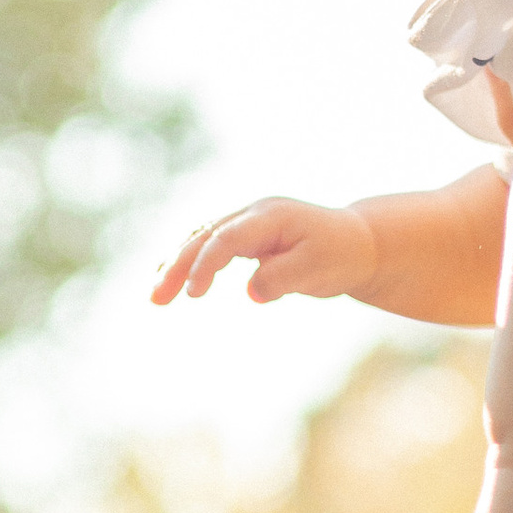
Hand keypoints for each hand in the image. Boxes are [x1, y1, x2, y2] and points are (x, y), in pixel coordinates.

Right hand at [151, 198, 380, 306]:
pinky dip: (188, 262)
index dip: (206, 264)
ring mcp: (247, 223)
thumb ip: (284, 278)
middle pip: (204, 235)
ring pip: (200, 239)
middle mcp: (253, 214)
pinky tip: (168, 280)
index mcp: (271, 216)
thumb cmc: (340, 256)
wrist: (357, 243)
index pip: (227, 238)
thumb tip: (251, 291)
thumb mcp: (318, 270)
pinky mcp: (245, 237)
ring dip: (175, 265)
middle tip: (156, 298)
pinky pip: (208, 246)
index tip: (192, 294)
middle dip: (177, 266)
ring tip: (155, 297)